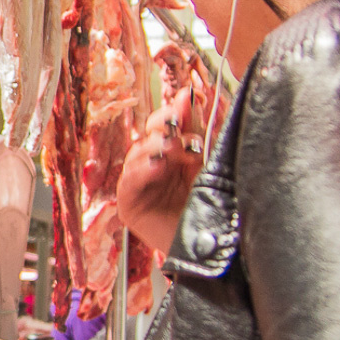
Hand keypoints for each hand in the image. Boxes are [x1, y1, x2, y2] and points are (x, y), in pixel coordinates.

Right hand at [117, 88, 203, 253]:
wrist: (211, 247)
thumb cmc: (209, 207)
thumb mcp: (204, 160)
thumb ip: (195, 127)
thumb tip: (189, 92)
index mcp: (173, 152)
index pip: (164, 123)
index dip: (173, 112)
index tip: (186, 103)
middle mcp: (154, 165)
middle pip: (148, 135)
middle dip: (163, 128)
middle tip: (178, 127)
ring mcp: (140, 185)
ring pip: (136, 155)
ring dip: (153, 148)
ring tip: (172, 149)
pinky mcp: (130, 206)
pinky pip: (128, 183)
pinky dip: (141, 172)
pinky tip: (157, 167)